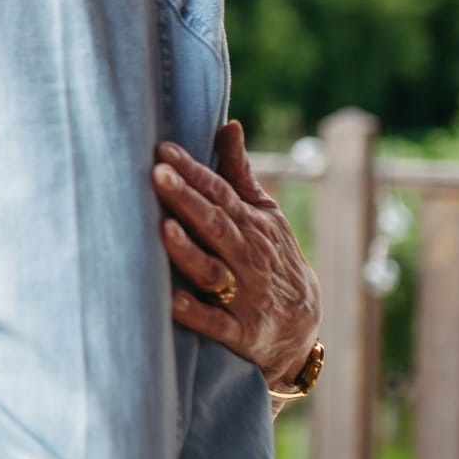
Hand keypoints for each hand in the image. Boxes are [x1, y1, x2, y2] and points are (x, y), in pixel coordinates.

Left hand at [153, 120, 321, 391]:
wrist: (301, 329)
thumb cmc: (271, 260)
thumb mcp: (265, 216)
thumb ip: (239, 175)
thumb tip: (227, 125)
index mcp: (251, 225)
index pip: (220, 193)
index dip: (193, 172)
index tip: (162, 150)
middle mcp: (249, 257)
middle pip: (216, 225)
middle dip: (187, 200)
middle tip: (156, 174)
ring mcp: (245, 295)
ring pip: (213, 271)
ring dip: (189, 252)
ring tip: (164, 229)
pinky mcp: (240, 332)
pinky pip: (216, 322)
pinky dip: (195, 312)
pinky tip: (171, 301)